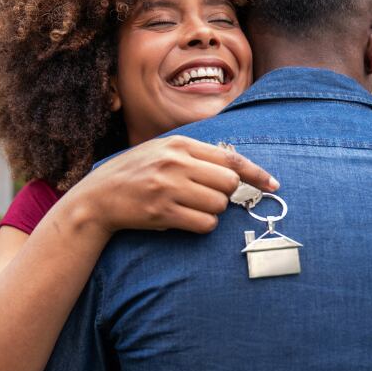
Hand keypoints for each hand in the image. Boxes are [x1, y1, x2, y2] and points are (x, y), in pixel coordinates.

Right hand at [63, 136, 278, 234]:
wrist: (98, 197)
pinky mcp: (162, 212)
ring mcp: (168, 188)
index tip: (273, 184)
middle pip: (229, 183)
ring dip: (213, 211)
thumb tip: (236, 166)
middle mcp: (176, 163)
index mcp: (180, 144)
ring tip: (190, 206)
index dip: (256, 173)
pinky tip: (185, 219)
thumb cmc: (136, 173)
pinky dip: (203, 225)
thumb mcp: (163, 150)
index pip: (230, 157)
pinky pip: (204, 224)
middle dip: (227, 194)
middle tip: (209, 195)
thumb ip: (196, 154)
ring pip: (218, 205)